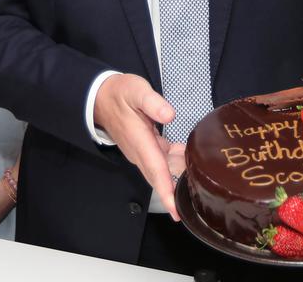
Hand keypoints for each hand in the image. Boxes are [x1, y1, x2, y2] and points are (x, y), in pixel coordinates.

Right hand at [93, 73, 179, 218]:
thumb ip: (153, 102)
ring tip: (200, 185)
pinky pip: (163, 161)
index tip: (175, 210)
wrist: (102, 98)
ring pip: (163, 171)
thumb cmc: (120, 93)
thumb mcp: (136, 91)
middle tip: (193, 207)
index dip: (167, 191)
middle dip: (174, 195)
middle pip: (160, 178)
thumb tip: (170, 115)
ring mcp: (143, 152)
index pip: (156, 171)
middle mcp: (141, 152)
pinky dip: (176, 164)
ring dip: (178, 178)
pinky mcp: (146, 148)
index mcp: (140, 142)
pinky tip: (191, 161)